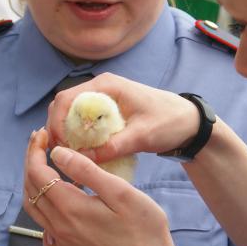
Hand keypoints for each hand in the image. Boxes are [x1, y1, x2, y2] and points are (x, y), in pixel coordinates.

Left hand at [24, 130, 182, 245]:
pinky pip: (43, 215)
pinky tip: (59, 183)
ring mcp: (63, 237)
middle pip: (29, 188)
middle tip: (40, 139)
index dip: (35, 151)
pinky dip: (42, 194)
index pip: (37, 174)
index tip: (44, 133)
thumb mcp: (120, 192)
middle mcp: (59, 225)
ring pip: (32, 203)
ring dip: (32, 178)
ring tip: (43, 158)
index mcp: (70, 209)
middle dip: (30, 160)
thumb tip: (57, 153)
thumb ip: (87, 171)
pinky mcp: (70, 243)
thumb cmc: (143, 228)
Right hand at [46, 72, 199, 161]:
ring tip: (70, 156)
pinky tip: (83, 154)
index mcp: (107, 85)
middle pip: (64, 105)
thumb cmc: (170, 122)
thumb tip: (82, 160)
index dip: (56, 122)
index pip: (66, 98)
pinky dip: (79, 136)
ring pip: (72, 114)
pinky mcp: (108, 111)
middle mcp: (101, 88)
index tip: (58, 146)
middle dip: (58, 129)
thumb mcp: (142, 136)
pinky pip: (84, 121)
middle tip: (61, 155)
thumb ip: (113, 147)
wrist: (189, 122)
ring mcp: (104, 99)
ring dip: (67, 134)